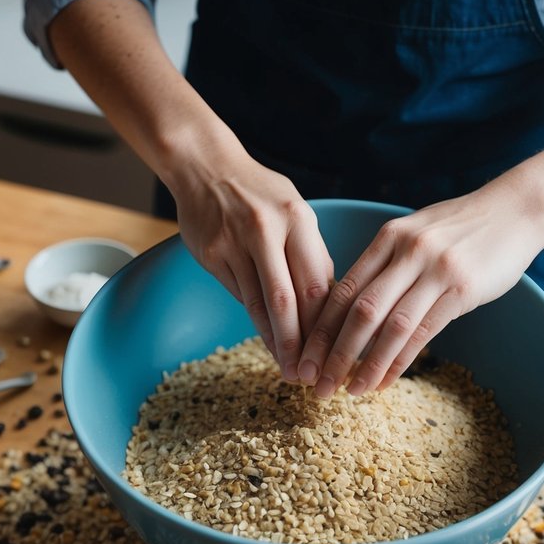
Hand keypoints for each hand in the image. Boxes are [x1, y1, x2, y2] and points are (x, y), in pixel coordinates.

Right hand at [167, 155, 333, 381]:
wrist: (206, 168)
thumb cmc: (261, 194)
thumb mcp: (296, 211)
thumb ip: (311, 254)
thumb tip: (332, 303)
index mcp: (297, 219)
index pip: (317, 281)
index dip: (327, 323)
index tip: (337, 351)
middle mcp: (265, 230)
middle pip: (287, 299)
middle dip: (300, 343)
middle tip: (310, 375)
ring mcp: (234, 243)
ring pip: (259, 304)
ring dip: (276, 342)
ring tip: (289, 369)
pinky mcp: (211, 254)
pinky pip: (238, 296)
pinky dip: (255, 322)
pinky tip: (267, 342)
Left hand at [296, 187, 543, 397]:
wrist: (515, 210)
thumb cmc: (461, 229)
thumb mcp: (414, 235)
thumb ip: (384, 266)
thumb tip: (350, 311)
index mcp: (387, 239)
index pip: (341, 290)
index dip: (318, 330)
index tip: (303, 360)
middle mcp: (406, 252)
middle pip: (358, 312)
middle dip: (333, 353)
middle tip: (316, 385)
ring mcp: (435, 270)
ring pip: (389, 327)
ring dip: (366, 364)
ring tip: (349, 391)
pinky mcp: (462, 289)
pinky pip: (422, 333)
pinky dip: (400, 361)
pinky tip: (385, 381)